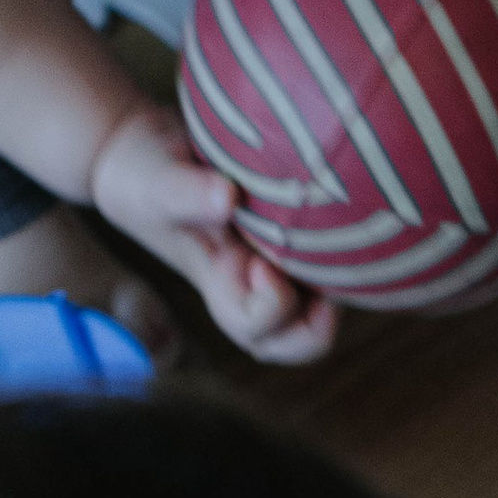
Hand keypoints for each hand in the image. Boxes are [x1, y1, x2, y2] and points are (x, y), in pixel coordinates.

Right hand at [88, 104, 337, 363]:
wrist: (144, 157)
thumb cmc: (145, 175)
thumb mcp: (157, 182)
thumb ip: (186, 193)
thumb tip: (228, 198)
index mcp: (221, 287)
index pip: (254, 328)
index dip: (271, 309)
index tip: (265, 266)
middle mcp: (253, 286)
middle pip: (293, 339)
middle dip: (316, 329)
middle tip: (329, 290)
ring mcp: (275, 266)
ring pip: (319, 305)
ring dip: (338, 290)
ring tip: (348, 251)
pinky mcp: (291, 238)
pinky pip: (328, 263)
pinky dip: (345, 256)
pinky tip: (354, 217)